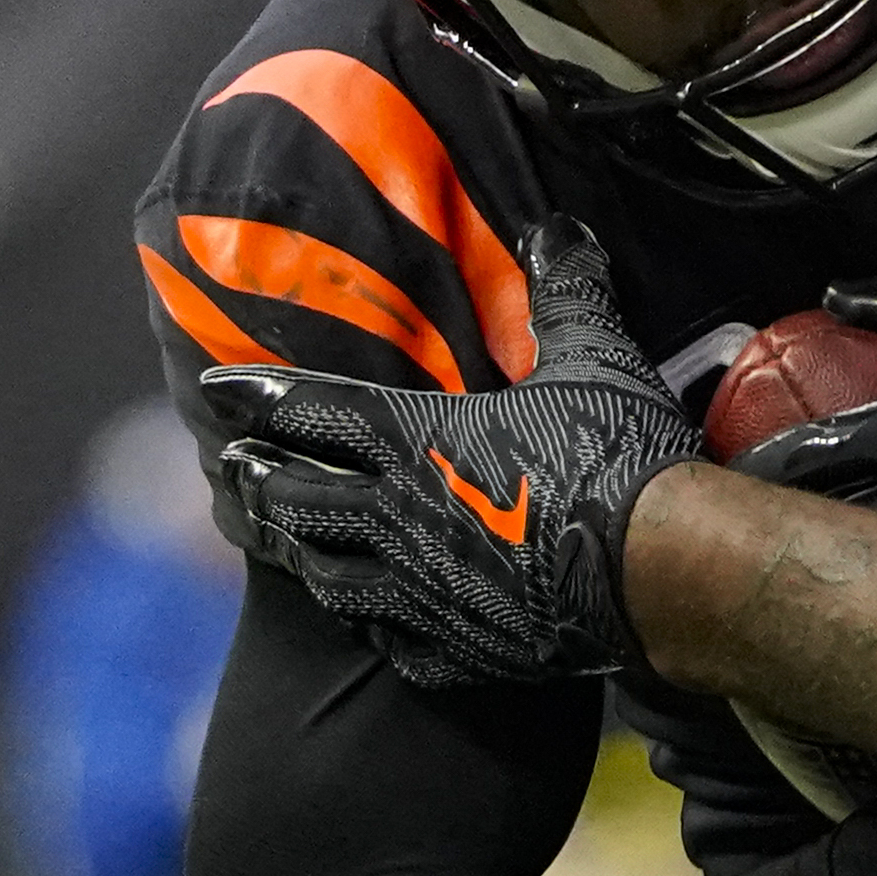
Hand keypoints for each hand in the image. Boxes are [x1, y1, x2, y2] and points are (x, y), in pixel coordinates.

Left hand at [206, 218, 696, 690]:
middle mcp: (399, 518)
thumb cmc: (617, 453)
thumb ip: (565, 290)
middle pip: (299, 500)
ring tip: (283, 543)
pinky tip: (374, 621)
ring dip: (300, 553)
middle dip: (259, 483)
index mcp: (417, 439)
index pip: (313, 411)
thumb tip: (555, 227)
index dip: (260, 396)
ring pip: (329, 577)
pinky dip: (375, 625)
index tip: (217, 392)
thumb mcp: (596, 357)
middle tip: (234, 475)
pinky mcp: (459, 648)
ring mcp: (422, 592)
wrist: (659, 570)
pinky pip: (395, 641)